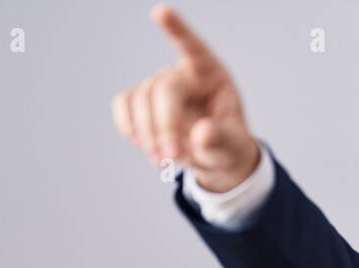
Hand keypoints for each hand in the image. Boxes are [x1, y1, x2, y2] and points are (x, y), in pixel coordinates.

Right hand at [111, 3, 261, 192]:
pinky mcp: (141, 100)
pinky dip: (127, 124)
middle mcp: (184, 74)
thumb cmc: (228, 146)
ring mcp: (160, 85)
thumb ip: (222, 140)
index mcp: (212, 75)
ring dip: (147, 133)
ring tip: (161, 160)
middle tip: (173, 156)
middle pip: (164, 89)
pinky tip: (138, 142)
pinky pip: (124, 103)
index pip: (194, 48)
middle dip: (165, 125)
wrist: (214, 157)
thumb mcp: (234, 147)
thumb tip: (202, 135)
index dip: (176, 30)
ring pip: (141, 98)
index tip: (160, 11)